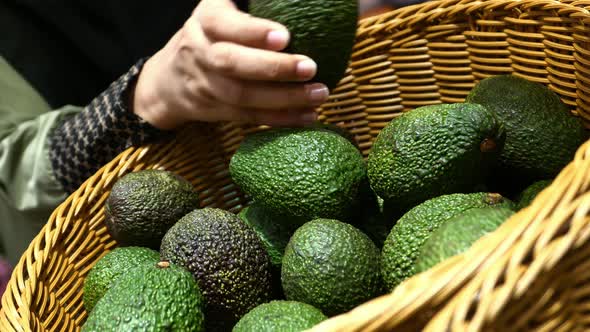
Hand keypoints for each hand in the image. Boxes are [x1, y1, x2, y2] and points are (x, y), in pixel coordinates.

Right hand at [132, 0, 328, 129]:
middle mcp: (199, 52)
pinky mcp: (214, 111)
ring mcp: (204, 85)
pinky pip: (249, 116)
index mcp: (205, 21)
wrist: (167, 80)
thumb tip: (296, 2)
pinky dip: (280, 118)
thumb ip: (248, 11)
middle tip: (310, 67)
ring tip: (319, 94)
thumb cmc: (209, 37)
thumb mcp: (218, 12)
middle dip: (274, 67)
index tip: (285, 35)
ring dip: (284, 99)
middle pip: (232, 63)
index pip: (224, 25)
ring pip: (242, 96)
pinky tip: (307, 116)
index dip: (253, 32)